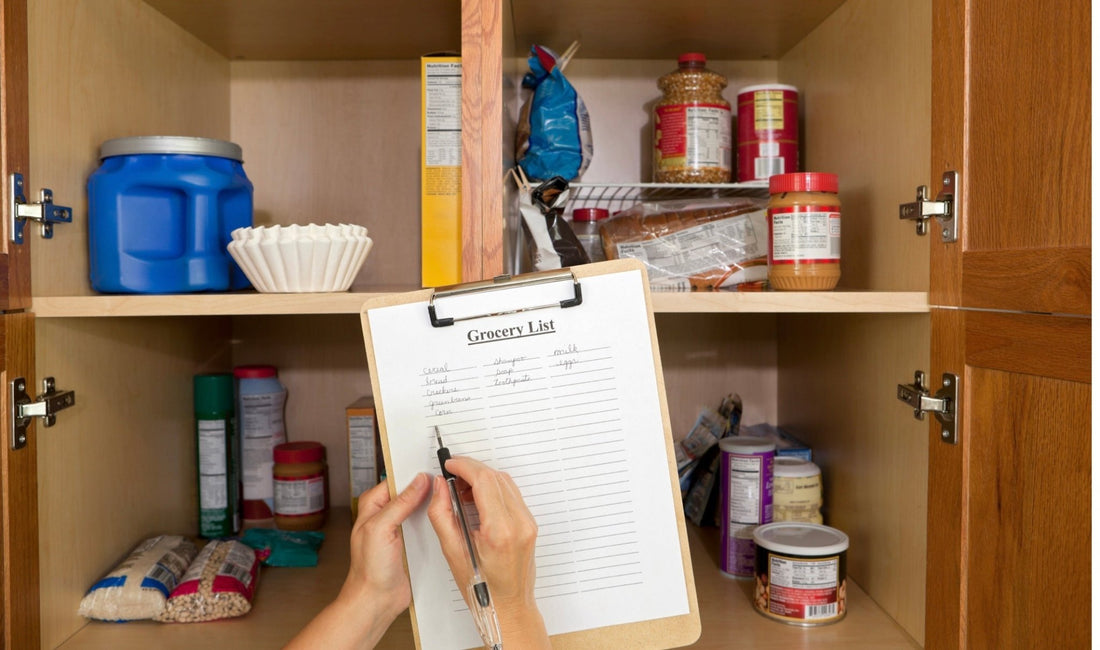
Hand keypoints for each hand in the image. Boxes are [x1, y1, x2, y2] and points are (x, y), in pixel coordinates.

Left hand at [284, 473, 430, 649]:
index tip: (431, 469)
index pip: (395, 481)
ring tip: (447, 498)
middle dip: (425, 488)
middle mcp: (386, 515)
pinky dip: (434, 523)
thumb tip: (418, 481)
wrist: (376, 601)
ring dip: (431, 506)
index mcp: (373, 506)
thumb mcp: (381, 528)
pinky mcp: (411, 543)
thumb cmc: (369, 569)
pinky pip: (424, 527)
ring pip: (419, 509)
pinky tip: (445, 520)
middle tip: (444, 482)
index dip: (412, 474)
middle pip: (409, 493)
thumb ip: (400, 503)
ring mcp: (399, 529)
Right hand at [426, 457, 549, 647]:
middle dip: (471, 469)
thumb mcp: (452, 552)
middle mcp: (519, 523)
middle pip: (495, 477)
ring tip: (461, 489)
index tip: (449, 465)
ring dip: (482, 478)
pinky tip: (477, 499)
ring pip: (505, 483)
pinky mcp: (530, 524)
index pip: (484, 481)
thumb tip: (440, 487)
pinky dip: (493, 489)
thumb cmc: (481, 589)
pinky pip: (511, 495)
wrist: (509, 607)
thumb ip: (442, 514)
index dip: (464, 466)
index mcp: (500, 531)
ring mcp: (528, 523)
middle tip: (451, 476)